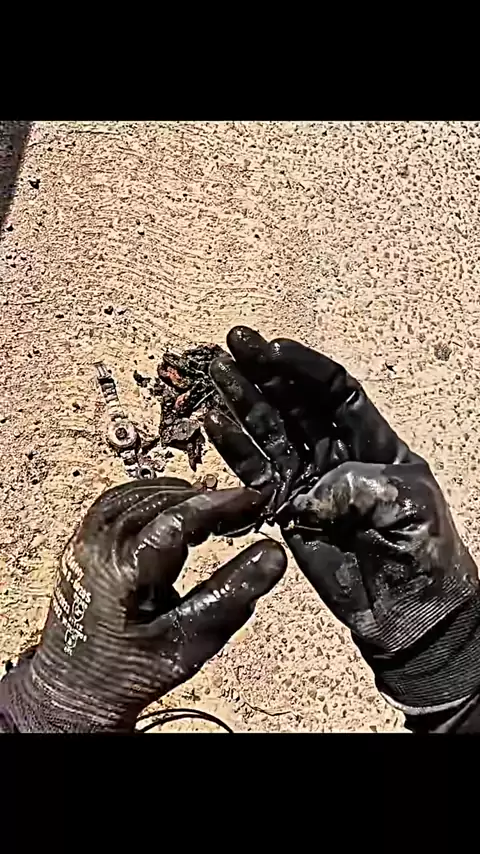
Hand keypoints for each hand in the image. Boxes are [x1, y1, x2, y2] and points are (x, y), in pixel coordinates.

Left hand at [0, 477, 285, 731]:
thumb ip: (232, 594)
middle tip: (245, 509)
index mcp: (122, 573)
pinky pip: (122, 498)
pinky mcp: (84, 538)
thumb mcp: (190, 642)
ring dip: (183, 497)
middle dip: (208, 500)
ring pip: (142, 493)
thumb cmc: (128, 672)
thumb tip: (272, 554)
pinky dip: (157, 497)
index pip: (177, 519)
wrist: (77, 687)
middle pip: (162, 500)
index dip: (221, 504)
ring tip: (218, 512)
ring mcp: (86, 540)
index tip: (254, 499)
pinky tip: (178, 510)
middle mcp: (98, 548)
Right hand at [205, 327, 479, 713]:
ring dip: (243, 401)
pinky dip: (235, 448)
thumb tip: (311, 487)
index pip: (334, 390)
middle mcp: (336, 453)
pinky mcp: (286, 508)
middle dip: (265, 372)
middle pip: (295, 401)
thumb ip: (357, 483)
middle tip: (233, 344)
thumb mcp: (404, 501)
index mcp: (372, 440)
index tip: (271, 348)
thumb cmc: (422, 550)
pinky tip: (215, 422)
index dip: (303, 367)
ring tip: (218, 372)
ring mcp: (308, 479)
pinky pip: (256, 472)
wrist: (408, 609)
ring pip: (270, 430)